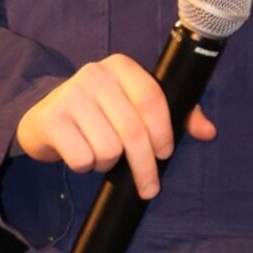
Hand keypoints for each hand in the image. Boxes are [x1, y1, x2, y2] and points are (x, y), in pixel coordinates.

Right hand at [15, 54, 216, 198]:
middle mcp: (96, 74)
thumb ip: (175, 115)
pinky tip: (81, 155)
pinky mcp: (52, 119)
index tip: (166, 155)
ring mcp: (71, 94)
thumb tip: (208, 131)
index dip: (164, 131)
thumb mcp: (133, 107)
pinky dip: (86, 166)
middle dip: (145, 166)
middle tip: (148, 186)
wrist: (44, 120)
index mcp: (122, 66)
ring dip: (108, 163)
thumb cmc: (99, 114)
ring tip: (101, 154)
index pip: (153, 99)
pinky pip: (82, 158)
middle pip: (133, 130)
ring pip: (109, 148)